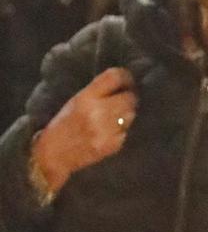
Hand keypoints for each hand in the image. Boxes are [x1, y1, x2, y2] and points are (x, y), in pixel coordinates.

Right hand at [31, 68, 137, 196]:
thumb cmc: (63, 125)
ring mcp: (107, 130)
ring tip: (115, 115)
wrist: (53, 155)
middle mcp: (98, 112)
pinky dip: (121, 130)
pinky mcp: (113, 145)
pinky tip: (109, 131)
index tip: (127, 80)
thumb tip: (122, 83)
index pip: (114, 77)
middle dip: (128, 97)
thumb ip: (97, 91)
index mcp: (86, 98)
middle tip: (124, 99)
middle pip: (129, 97)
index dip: (125, 76)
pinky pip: (126, 131)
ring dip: (126, 113)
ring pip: (131, 114)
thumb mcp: (75, 101)